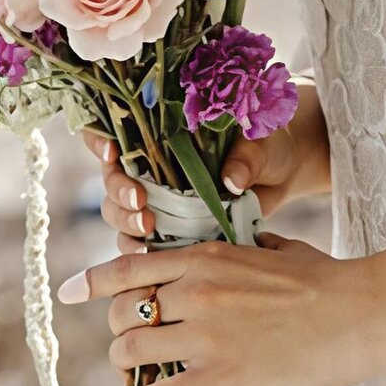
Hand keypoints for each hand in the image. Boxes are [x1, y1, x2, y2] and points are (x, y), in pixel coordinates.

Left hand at [58, 232, 385, 385]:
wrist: (359, 313)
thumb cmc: (326, 280)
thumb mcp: (276, 249)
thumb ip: (244, 250)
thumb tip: (240, 249)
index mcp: (206, 256)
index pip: (130, 266)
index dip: (92, 281)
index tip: (69, 293)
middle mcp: (196, 290)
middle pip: (124, 311)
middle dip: (122, 330)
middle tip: (134, 346)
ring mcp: (205, 333)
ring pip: (132, 350)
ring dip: (131, 364)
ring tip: (146, 373)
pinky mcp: (221, 375)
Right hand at [80, 83, 329, 242]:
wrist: (286, 169)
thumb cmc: (267, 142)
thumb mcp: (258, 140)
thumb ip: (243, 157)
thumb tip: (231, 181)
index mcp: (161, 131)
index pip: (112, 129)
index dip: (99, 140)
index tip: (112, 152)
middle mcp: (153, 164)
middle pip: (111, 179)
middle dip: (118, 193)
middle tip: (141, 203)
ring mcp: (161, 198)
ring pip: (120, 213)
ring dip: (126, 223)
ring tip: (148, 229)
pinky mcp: (175, 227)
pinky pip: (145, 243)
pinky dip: (142, 251)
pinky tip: (150, 256)